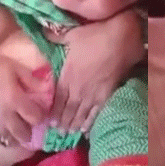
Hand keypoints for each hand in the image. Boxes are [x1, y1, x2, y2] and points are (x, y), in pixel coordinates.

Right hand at [0, 46, 47, 144]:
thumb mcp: (16, 68)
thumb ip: (32, 80)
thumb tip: (46, 88)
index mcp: (15, 100)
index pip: (34, 117)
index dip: (41, 116)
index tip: (40, 111)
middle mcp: (5, 115)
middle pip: (23, 134)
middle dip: (30, 131)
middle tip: (30, 123)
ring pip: (9, 140)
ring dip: (17, 137)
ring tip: (19, 129)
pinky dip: (4, 138)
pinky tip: (6, 131)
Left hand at [46, 9, 141, 133]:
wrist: (121, 39)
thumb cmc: (95, 35)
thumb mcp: (71, 35)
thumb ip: (56, 36)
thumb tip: (43, 31)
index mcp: (68, 75)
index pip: (59, 98)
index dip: (54, 111)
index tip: (49, 122)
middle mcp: (79, 88)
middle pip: (69, 109)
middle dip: (63, 122)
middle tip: (58, 134)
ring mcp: (93, 93)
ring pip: (81, 113)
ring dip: (74, 124)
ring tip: (69, 134)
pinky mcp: (107, 94)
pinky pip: (96, 112)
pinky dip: (90, 121)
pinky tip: (86, 129)